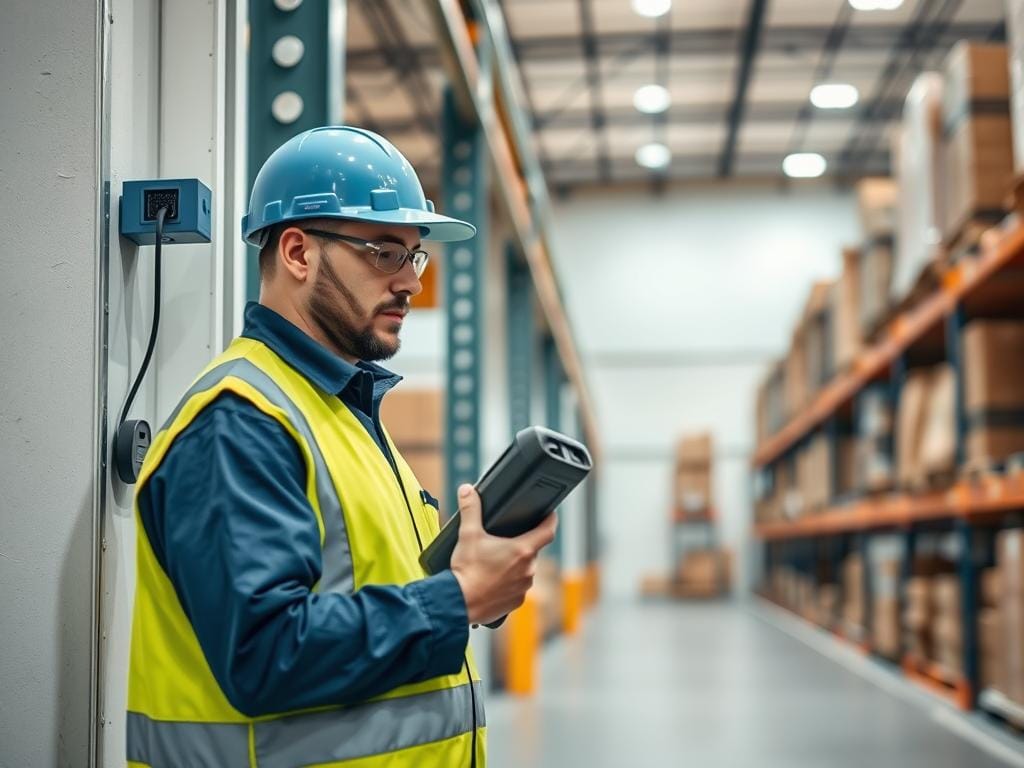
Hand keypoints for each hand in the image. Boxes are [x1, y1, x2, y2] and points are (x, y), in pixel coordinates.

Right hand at [449, 484, 557, 625]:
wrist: (458, 603)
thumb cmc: (466, 570)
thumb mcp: (467, 534)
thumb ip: (470, 509)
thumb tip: (467, 490)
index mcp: (522, 550)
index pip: (548, 531)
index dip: (551, 520)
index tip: (551, 514)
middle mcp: (528, 570)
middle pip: (532, 550)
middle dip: (521, 545)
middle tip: (503, 542)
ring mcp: (524, 587)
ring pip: (525, 570)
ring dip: (515, 565)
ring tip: (495, 563)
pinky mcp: (516, 602)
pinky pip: (517, 588)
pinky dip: (509, 583)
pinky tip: (493, 581)